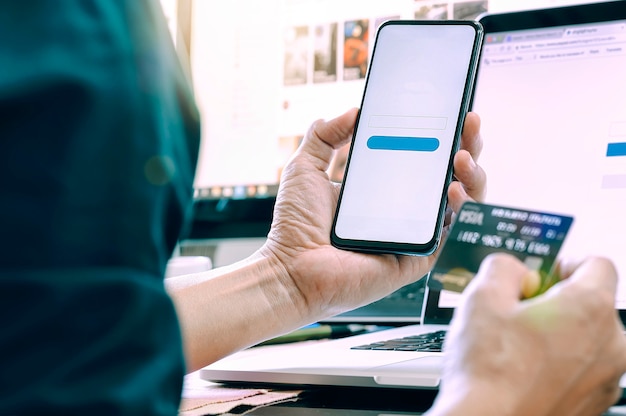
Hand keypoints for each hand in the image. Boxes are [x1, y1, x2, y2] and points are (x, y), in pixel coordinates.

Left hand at [261, 108, 485, 320]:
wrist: (290, 268)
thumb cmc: (296, 225)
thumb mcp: (306, 167)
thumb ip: (324, 135)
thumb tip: (353, 111)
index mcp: (385, 189)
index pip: (425, 158)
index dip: (444, 135)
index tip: (453, 111)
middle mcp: (405, 211)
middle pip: (451, 176)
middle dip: (469, 147)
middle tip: (468, 124)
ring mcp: (414, 235)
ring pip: (461, 205)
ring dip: (472, 177)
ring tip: (463, 155)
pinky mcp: (417, 259)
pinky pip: (450, 235)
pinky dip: (460, 211)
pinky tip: (453, 189)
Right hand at [428, 254, 625, 415]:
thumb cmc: (489, 372)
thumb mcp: (481, 296)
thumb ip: (504, 267)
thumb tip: (512, 269)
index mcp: (590, 308)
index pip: (597, 264)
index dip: (564, 263)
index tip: (543, 275)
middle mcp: (610, 345)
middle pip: (591, 304)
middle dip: (556, 303)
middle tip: (517, 312)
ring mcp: (605, 379)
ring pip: (586, 340)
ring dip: (557, 335)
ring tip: (515, 346)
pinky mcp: (592, 404)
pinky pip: (581, 370)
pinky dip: (558, 365)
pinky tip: (522, 370)